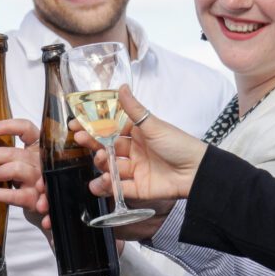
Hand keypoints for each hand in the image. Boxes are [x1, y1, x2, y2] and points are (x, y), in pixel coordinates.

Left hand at [0, 119, 42, 210]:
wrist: (46, 210)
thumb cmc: (30, 184)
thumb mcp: (24, 165)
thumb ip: (10, 157)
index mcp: (38, 149)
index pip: (27, 129)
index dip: (9, 126)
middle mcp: (41, 162)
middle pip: (16, 152)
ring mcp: (40, 181)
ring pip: (17, 170)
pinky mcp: (36, 199)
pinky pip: (16, 195)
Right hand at [71, 86, 205, 201]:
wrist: (197, 172)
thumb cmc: (179, 144)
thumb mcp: (154, 125)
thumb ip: (134, 109)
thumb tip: (121, 87)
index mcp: (138, 133)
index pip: (111, 128)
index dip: (94, 126)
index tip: (77, 124)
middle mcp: (134, 151)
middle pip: (107, 147)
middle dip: (93, 144)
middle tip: (81, 140)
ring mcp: (135, 170)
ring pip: (110, 168)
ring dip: (101, 164)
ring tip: (101, 160)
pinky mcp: (138, 188)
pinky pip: (118, 188)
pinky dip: (107, 186)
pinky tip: (102, 182)